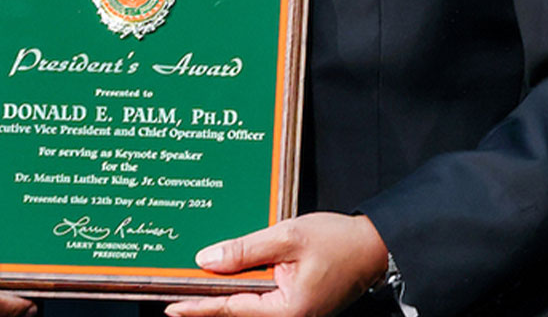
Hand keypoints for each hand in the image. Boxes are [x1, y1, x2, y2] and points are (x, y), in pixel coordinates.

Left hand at [164, 213, 389, 316]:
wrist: (376, 246)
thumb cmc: (339, 241)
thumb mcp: (288, 237)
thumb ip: (245, 250)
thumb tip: (207, 260)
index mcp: (288, 310)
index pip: (232, 308)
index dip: (199, 307)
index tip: (171, 308)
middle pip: (238, 308)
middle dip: (207, 299)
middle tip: (175, 292)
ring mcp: (294, 312)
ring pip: (248, 302)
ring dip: (225, 290)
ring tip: (195, 281)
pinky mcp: (297, 302)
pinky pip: (262, 296)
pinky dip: (243, 284)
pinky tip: (228, 272)